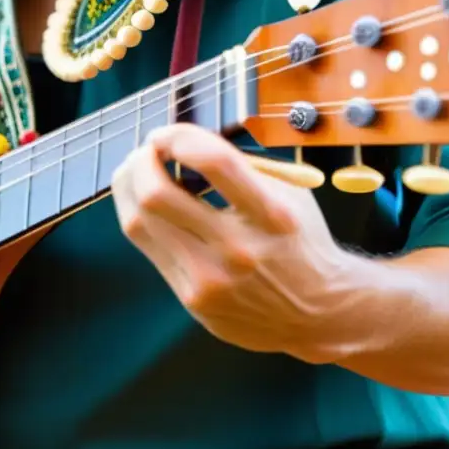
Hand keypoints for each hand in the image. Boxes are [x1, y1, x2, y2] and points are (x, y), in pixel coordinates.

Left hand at [111, 124, 386, 363]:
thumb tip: (178, 141)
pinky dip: (141, 217)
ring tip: (138, 172)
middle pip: (156, 194)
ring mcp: (210, 280)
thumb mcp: (289, 193)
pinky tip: (148, 204)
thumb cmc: (300, 242)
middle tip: (146, 151)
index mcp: (273, 215)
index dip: (179, 137)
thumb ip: (240, 167)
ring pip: (138, 223)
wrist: (318, 314)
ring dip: (130, 187)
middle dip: (141, 162)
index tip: (166, 133)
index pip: (215, 162)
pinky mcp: (192, 300)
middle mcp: (239, 250)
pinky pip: (149, 248)